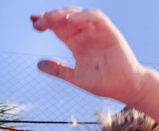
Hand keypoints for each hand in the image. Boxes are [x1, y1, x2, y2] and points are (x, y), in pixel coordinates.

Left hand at [31, 8, 146, 104]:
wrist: (124, 88)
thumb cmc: (103, 84)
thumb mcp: (76, 77)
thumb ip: (58, 70)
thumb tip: (38, 64)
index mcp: (76, 43)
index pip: (58, 28)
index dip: (46, 23)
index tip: (34, 23)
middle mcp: (85, 34)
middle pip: (65, 19)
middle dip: (51, 17)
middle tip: (39, 21)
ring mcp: (97, 31)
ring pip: (78, 14)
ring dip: (64, 13)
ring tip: (51, 18)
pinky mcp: (109, 31)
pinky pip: (95, 17)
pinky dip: (84, 15)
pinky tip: (72, 19)